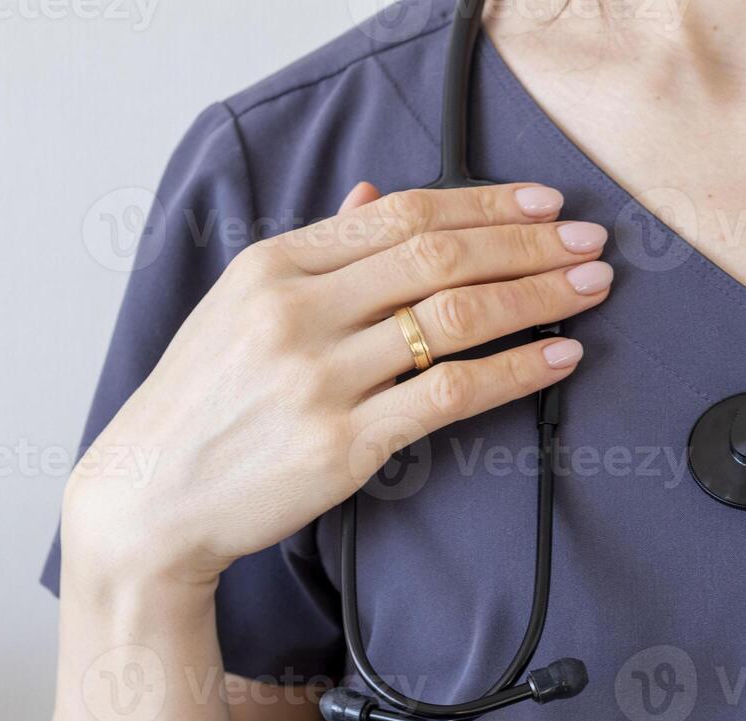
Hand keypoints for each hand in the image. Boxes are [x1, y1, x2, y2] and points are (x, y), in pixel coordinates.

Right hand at [63, 181, 612, 587]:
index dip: (486, 206)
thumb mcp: (240, 306)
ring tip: (591, 289)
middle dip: (529, 246)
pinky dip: (516, 371)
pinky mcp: (344, 444)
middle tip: (593, 244)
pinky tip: (561, 357)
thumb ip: (317, 253)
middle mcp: (296, 312)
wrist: (152, 497)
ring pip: (455, 320)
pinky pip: (452, 395)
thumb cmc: (205, 400)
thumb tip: (376, 199)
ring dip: (538, 297)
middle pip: (439, 259)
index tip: (547, 206)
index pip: (403, 216)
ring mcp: (319, 378)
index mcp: (273, 267)